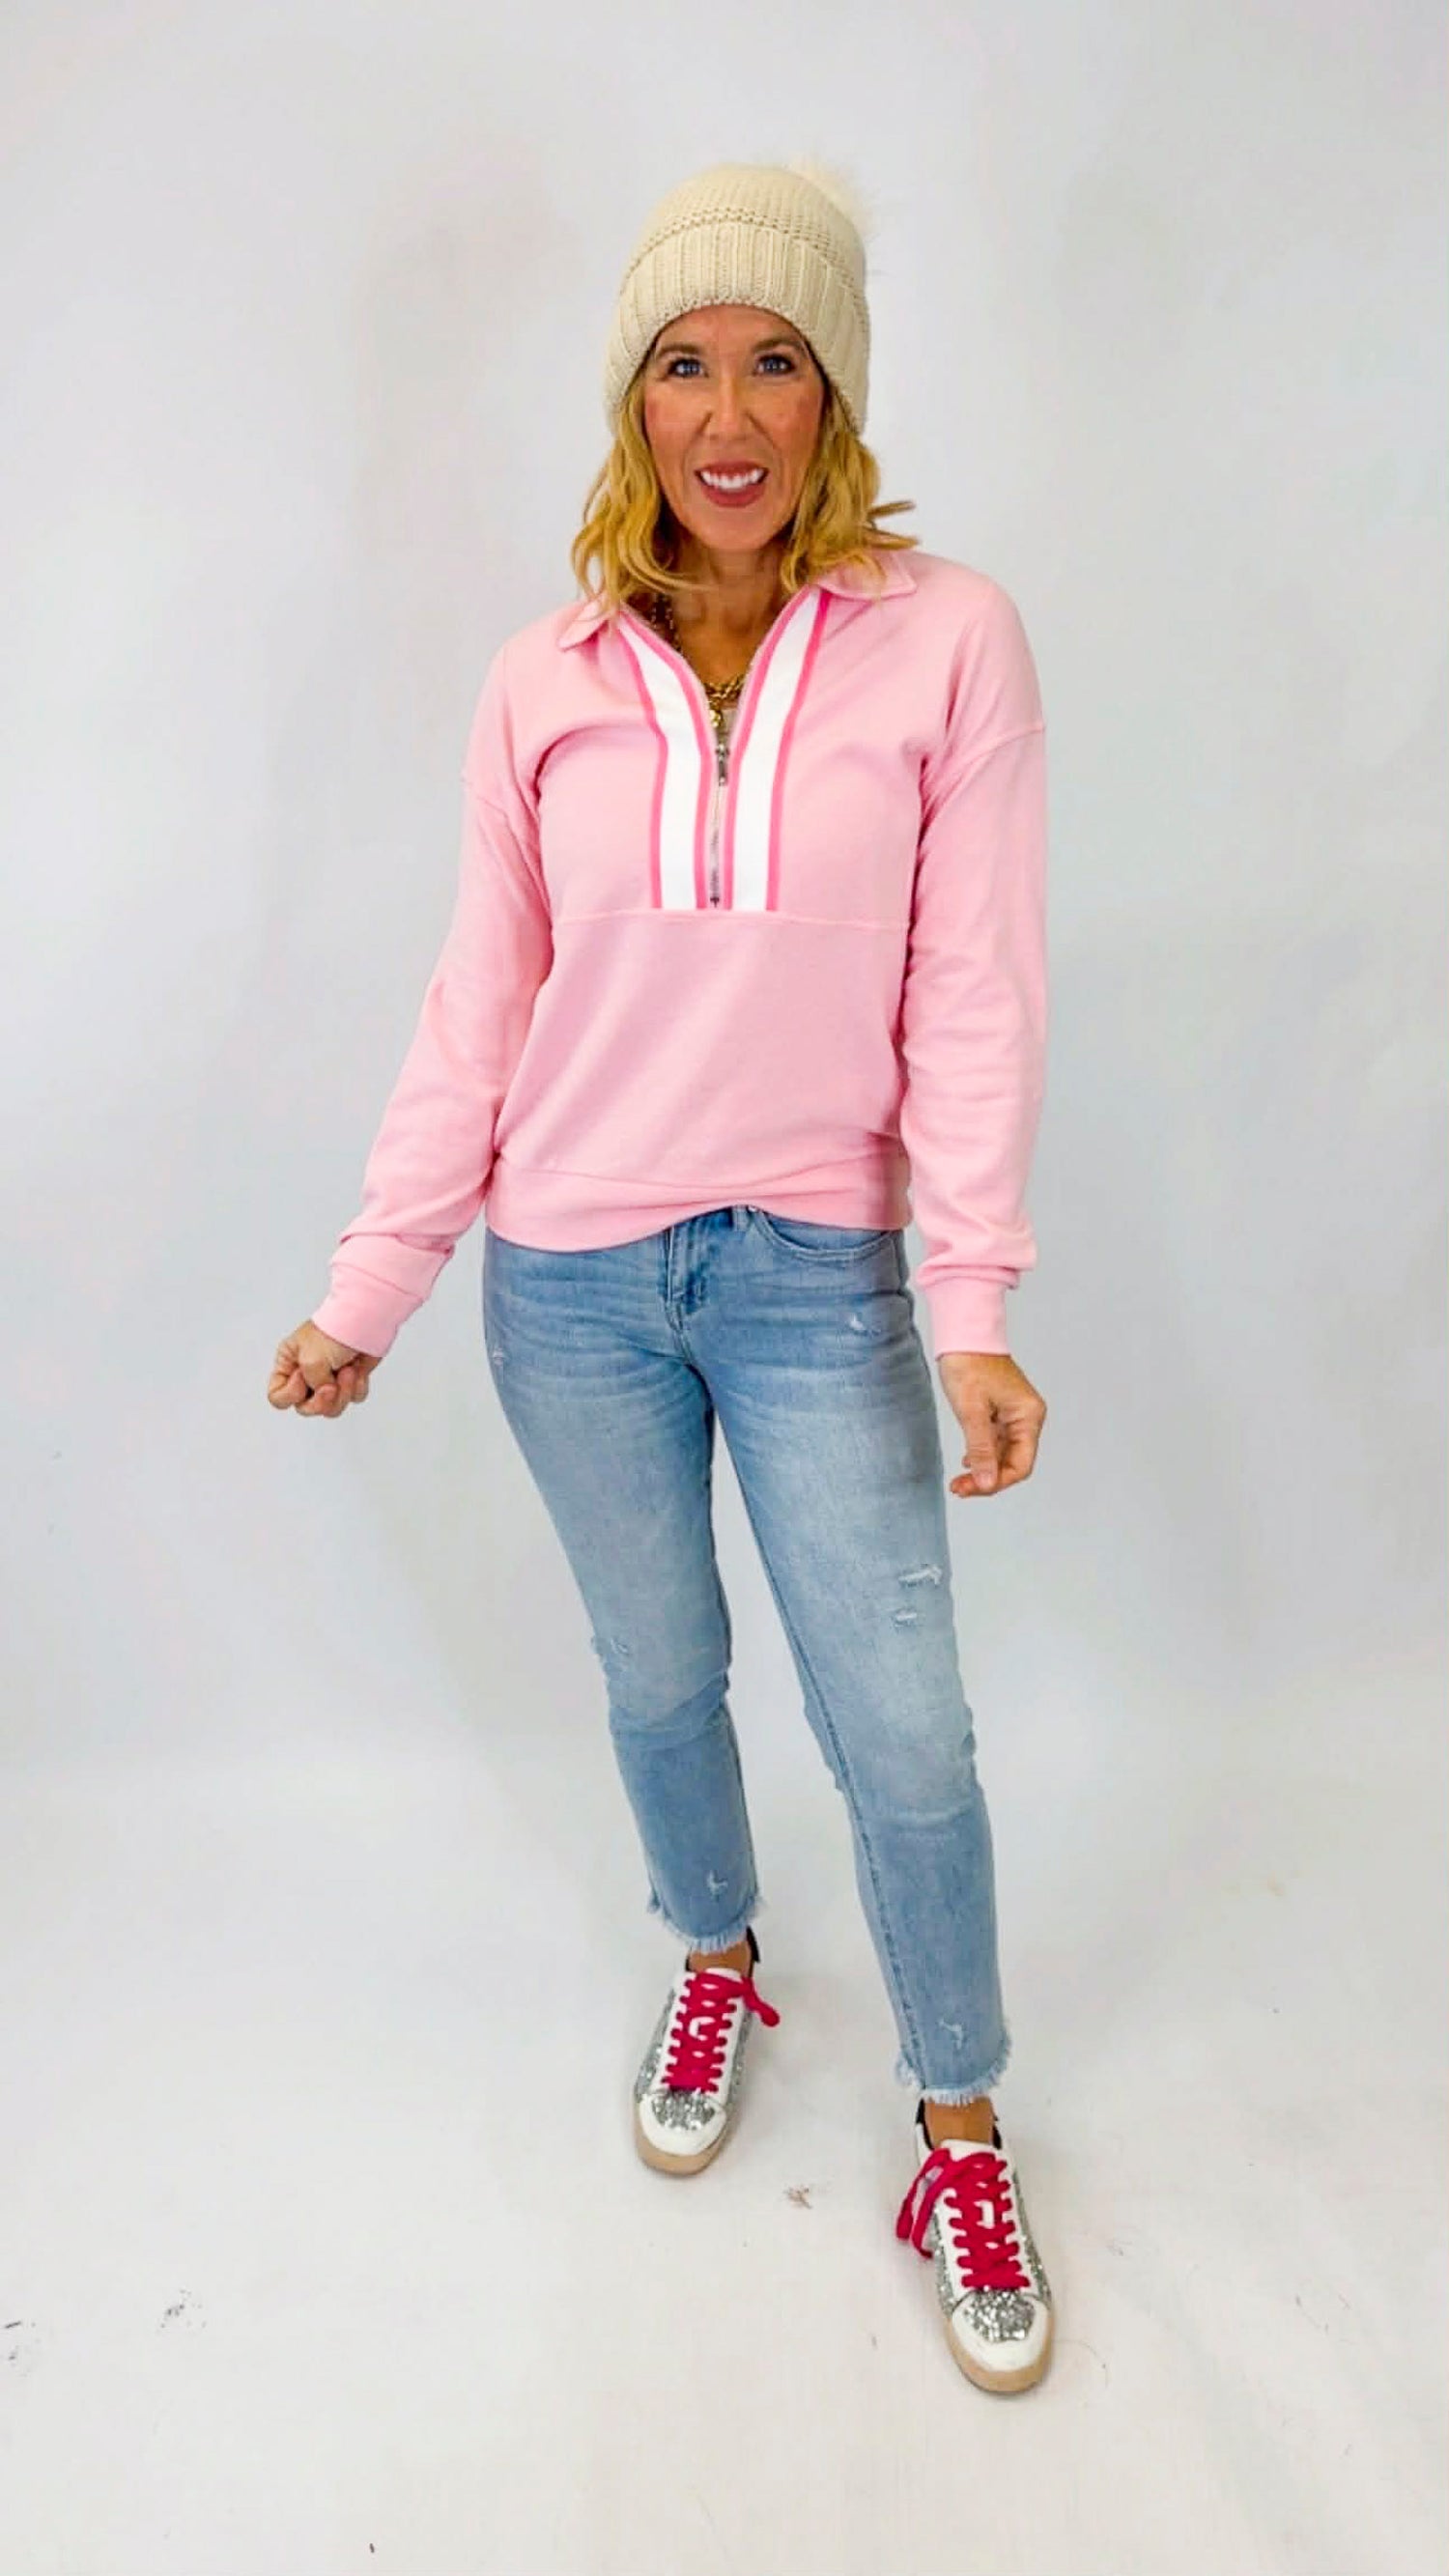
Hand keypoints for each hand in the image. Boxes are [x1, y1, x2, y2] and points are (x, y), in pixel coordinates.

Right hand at [268, 1320, 381, 1417]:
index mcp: (288, 1364)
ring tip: (348, 1372)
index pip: (277, 1397)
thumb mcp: (310, 1360)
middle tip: (331, 1387)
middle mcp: (306, 1374)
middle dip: (321, 1401)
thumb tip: (323, 1394)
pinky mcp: (350, 1380)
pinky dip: (357, 1386)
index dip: (290, 1395)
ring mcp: (329, 1378)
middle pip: (306, 1407)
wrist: (365, 1322)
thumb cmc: (334, 1331)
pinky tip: (358, 1370)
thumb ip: (311, 1387)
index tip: (303, 1378)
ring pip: (331, 1408)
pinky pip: (352, 1398)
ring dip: (342, 1392)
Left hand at [936, 1351, 1045, 1498]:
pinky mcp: (1002, 1413)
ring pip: (1004, 1455)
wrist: (963, 1336)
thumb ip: (981, 1449)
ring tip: (959, 1481)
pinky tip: (967, 1462)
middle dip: (987, 1479)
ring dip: (983, 1470)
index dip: (997, 1481)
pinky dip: (982, 1456)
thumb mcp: (972, 1411)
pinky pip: (997, 1443)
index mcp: (1029, 1416)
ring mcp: (1015, 1416)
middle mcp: (1027, 1418)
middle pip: (1013, 1463)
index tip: (971, 1488)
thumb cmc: (969, 1364)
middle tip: (959, 1488)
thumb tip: (987, 1482)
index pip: (1021, 1465)